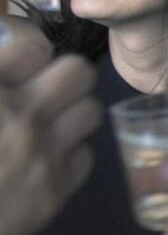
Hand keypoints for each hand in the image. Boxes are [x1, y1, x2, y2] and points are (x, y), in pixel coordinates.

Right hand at [0, 20, 100, 234]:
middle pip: (78, 72)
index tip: (22, 60)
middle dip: (61, 78)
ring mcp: (40, 154)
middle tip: (40, 92)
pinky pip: (84, 154)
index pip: (33, 44)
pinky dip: (66, 155)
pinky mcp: (55, 190)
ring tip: (43, 126)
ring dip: (69, 115)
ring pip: (89, 110)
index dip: (29, 49)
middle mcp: (18, 115)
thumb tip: (10, 49)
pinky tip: (39, 161)